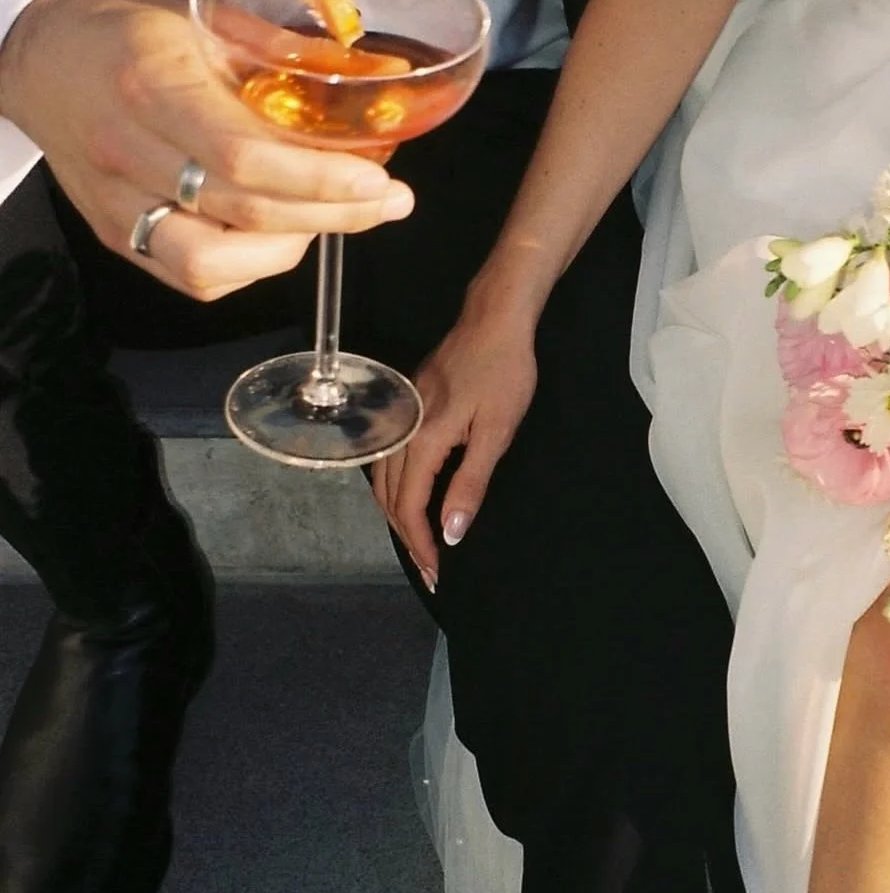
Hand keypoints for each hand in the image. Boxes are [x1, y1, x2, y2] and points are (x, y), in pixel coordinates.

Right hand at [0, 0, 414, 299]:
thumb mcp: (203, 21)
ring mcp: (117, 205)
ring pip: (212, 264)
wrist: (38, 57)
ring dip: (289, 248)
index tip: (378, 179)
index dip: (319, 178)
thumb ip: (284, 55)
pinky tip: (282, 233)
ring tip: (332, 216)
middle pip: (244, 214)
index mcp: (151, 88)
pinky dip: (249, 265)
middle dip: (332, 215)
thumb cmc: (123, 34)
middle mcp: (129, 154)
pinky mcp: (115, 235)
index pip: (244, 156)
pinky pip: (191, 276)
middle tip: (387, 203)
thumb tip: (376, 75)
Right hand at [372, 309, 537, 587]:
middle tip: (429, 569)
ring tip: (418, 543)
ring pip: (382, 480)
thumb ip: (471, 483)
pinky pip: (387, 460)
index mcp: (423, 439)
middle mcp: (401, 430)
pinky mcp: (405, 407)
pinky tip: (410, 499)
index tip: (436, 572)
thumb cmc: (504, 373)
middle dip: (406, 537)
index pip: (409, 505)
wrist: (493, 321)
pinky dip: (395, 489)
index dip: (420, 543)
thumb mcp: (496, 432)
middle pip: (388, 498)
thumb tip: (451, 532)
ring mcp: (400, 416)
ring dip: (397, 515)